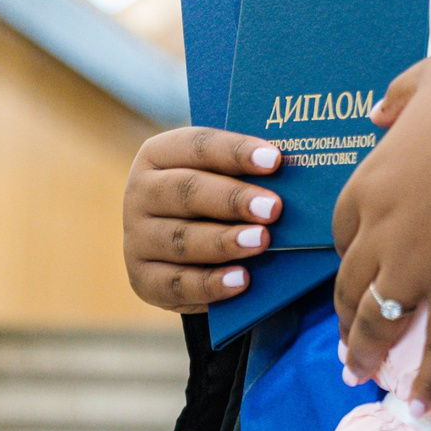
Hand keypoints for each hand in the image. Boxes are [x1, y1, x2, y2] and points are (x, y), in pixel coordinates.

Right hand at [123, 127, 284, 312]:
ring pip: (181, 239)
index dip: (236, 151)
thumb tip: (294, 173)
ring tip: (262, 242)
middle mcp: (140, 192)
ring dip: (224, 241)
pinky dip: (210, 284)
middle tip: (273, 208)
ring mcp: (136, 238)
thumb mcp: (220, 178)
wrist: (179, 250)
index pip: (197, 146)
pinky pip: (176, 284)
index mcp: (158, 154)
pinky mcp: (142, 279)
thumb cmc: (213, 202)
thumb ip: (246, 173)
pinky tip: (241, 280)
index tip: (275, 160)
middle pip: (186, 191)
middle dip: (232, 199)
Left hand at [332, 53, 430, 407]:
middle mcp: (383, 229)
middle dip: (344, 315)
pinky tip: (423, 403)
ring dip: (365, 352)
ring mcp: (419, 263)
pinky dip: (430, 379)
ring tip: (359, 377)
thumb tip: (374, 114)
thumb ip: (397, 96)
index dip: (348, 254)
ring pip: (379, 319)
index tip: (354, 269)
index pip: (343, 231)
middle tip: (345, 339)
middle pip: (350, 283)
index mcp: (371, 180)